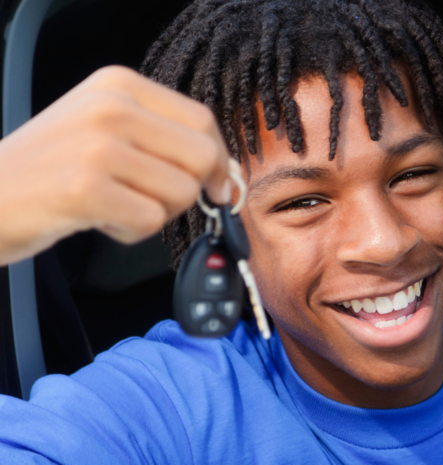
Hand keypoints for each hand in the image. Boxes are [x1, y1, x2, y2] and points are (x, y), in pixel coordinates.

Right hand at [0, 66, 231, 265]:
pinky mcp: (87, 189)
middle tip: (152, 199)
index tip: (215, 184)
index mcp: (118, 86)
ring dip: (154, 212)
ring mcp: (98, 147)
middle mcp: (111, 109)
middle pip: (202, 157)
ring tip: (113, 205)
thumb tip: (226, 173)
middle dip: (189, 190)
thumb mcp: (101, 127)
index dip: (219, 160)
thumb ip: (161, 138)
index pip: (202, 120)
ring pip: (181, 193)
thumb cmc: (48, 168)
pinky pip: (150, 221)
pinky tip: (99, 219)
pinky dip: (131, 232)